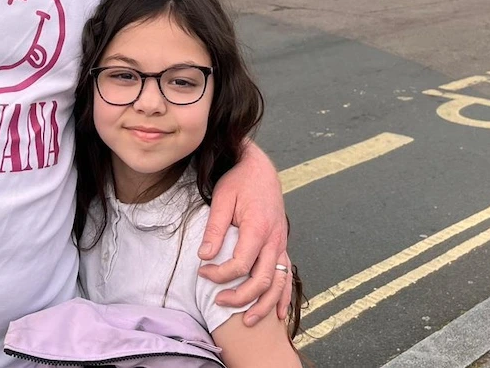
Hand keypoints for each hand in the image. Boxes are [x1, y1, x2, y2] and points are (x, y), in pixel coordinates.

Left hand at [199, 142, 290, 325]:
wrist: (260, 169)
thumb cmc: (239, 181)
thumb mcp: (222, 198)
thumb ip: (215, 229)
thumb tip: (204, 256)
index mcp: (258, 227)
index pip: (241, 264)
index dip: (220, 274)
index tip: (202, 272)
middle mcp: (274, 239)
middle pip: (262, 280)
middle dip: (240, 297)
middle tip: (218, 302)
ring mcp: (281, 244)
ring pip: (278, 283)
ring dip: (264, 305)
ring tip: (246, 321)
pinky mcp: (282, 246)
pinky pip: (287, 276)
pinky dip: (284, 296)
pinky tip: (278, 314)